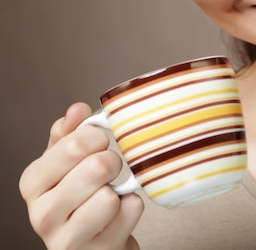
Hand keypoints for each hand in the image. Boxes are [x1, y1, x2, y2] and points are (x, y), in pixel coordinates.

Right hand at [19, 103, 143, 249]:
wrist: (94, 241)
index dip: (98, 137)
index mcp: (33, 182)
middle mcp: (42, 214)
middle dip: (112, 162)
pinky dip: (132, 206)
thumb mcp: (66, 162)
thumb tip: (77, 109)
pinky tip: (119, 214)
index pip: (75, 144)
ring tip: (110, 194)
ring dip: (120, 189)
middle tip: (109, 169)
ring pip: (110, 195)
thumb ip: (69, 133)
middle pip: (97, 167)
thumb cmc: (80, 196)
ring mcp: (67, 239)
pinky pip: (131, 210)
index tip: (100, 143)